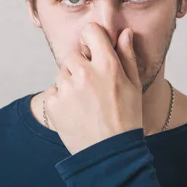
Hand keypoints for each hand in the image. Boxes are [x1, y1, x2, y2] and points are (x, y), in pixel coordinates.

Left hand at [43, 22, 142, 154]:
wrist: (110, 154)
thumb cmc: (127, 118)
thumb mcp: (134, 85)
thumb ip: (127, 56)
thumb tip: (124, 32)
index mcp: (107, 65)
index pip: (91, 31)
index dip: (91, 39)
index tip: (93, 51)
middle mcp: (85, 73)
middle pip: (72, 55)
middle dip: (79, 67)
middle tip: (91, 88)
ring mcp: (67, 89)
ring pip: (61, 74)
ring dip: (69, 84)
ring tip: (85, 104)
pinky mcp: (53, 104)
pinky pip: (52, 92)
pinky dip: (60, 101)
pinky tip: (75, 113)